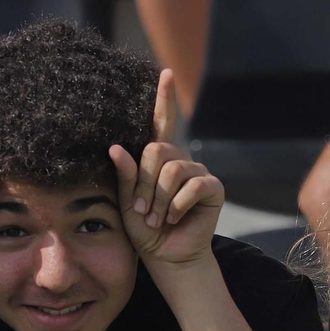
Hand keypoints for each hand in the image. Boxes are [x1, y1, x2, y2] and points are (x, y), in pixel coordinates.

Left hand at [110, 69, 223, 269]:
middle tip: (143, 210)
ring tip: (158, 219)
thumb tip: (116, 148)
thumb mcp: (128, 202)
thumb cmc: (146, 229)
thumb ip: (125, 176)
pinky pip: (193, 185)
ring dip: (159, 199)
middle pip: (157, 150)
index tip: (165, 74)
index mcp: (158, 159)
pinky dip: (178, 205)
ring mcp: (198, 172)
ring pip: (172, 169)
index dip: (164, 99)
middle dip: (144, 183)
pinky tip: (176, 218)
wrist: (167, 256)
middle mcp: (180, 160)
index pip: (161, 123)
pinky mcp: (213, 188)